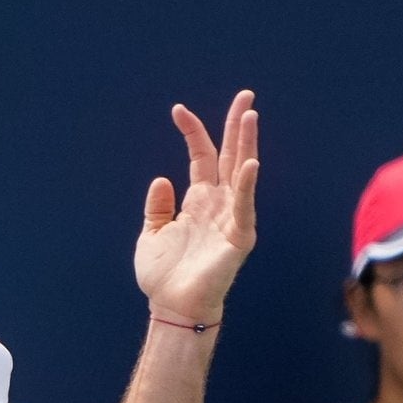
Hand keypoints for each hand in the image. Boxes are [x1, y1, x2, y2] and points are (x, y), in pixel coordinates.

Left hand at [136, 91, 259, 324]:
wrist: (172, 306)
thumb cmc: (163, 276)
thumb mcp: (151, 235)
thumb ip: (157, 207)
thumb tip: (162, 179)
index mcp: (198, 201)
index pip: (201, 157)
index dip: (192, 133)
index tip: (178, 110)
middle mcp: (218, 204)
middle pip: (230, 156)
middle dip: (236, 126)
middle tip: (245, 96)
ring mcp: (231, 218)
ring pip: (242, 173)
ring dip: (247, 145)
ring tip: (249, 116)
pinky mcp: (239, 237)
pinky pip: (244, 207)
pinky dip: (248, 186)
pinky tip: (251, 163)